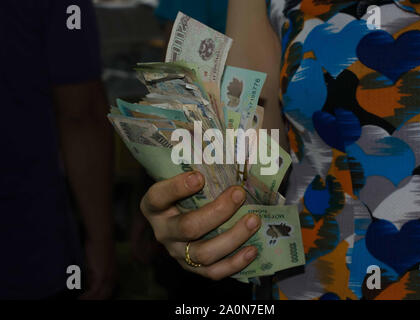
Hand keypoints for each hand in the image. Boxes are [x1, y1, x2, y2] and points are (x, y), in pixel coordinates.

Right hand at [79, 238, 116, 299]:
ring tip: (79, 301)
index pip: (107, 292)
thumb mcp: (96, 263)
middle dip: (95, 300)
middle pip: (105, 296)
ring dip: (89, 300)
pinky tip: (80, 299)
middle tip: (82, 302)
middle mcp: (113, 277)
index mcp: (113, 274)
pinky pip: (94, 292)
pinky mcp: (102, 275)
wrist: (101, 235)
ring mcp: (108, 277)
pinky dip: (86, 297)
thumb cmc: (97, 245)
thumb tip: (87, 283)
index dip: (98, 297)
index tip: (88, 299)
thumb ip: (93, 274)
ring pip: (100, 296)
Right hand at [140, 171, 260, 279]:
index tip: (200, 176)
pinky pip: (214, 272)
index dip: (177, 188)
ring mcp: (177, 253)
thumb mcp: (187, 177)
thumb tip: (237, 142)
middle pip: (188, 227)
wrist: (184, 218)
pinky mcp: (193, 268)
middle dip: (218, 211)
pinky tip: (253, 249)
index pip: (158, 197)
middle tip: (239, 193)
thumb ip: (201, 164)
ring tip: (254, 220)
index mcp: (155, 206)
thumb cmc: (191, 192)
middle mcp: (163, 231)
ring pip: (204, 253)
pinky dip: (235, 263)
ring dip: (233, 237)